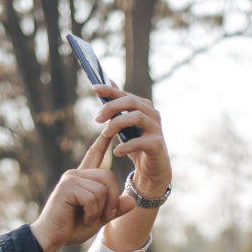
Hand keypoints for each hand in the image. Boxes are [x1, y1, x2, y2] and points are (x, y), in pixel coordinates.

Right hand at [29, 132, 134, 251]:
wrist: (52, 238)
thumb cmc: (72, 228)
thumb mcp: (100, 218)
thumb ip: (115, 208)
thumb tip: (132, 201)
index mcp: (83, 178)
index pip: (95, 155)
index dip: (103, 142)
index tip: (110, 127)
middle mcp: (76, 174)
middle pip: (108, 176)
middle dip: (112, 199)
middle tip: (104, 217)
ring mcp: (71, 178)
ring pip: (102, 188)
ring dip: (100, 209)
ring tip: (88, 217)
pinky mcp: (67, 186)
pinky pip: (92, 197)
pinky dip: (92, 212)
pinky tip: (82, 218)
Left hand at [91, 83, 170, 197]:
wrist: (152, 169)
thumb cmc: (137, 145)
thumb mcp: (125, 125)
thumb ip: (118, 106)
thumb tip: (108, 82)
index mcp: (143, 107)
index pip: (125, 94)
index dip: (109, 90)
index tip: (94, 88)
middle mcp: (152, 114)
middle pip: (131, 102)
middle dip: (111, 107)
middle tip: (96, 119)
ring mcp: (156, 128)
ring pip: (137, 117)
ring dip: (117, 124)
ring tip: (105, 134)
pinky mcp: (157, 144)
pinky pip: (140, 142)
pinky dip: (126, 146)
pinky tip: (117, 152)